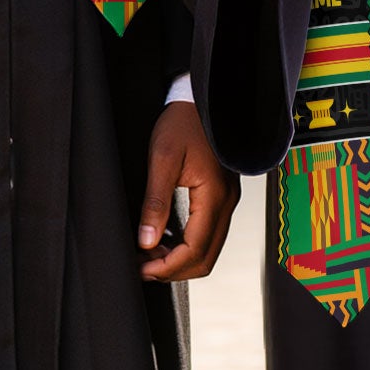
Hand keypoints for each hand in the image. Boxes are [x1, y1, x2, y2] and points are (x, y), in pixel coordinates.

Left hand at [137, 101, 238, 281]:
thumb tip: (146, 241)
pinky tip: (165, 239)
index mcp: (214, 196)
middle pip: (205, 258)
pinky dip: (188, 245)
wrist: (201, 100)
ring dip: (180, 259)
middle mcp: (226, 203)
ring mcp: (227, 201)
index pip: (195, 250)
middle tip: (143, 267)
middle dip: (174, 269)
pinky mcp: (221, 196)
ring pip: (208, 249)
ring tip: (149, 254)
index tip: (142, 269)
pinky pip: (208, 233)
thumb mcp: (162, 159)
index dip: (168, 267)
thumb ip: (155, 202)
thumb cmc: (183, 123)